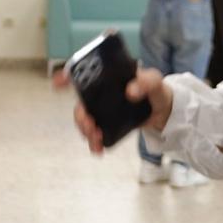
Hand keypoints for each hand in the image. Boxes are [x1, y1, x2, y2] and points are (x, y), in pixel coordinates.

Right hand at [52, 65, 172, 153]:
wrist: (165, 111)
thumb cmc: (156, 89)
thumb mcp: (155, 81)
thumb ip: (146, 82)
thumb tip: (130, 92)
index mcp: (108, 76)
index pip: (84, 72)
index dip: (68, 75)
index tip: (58, 82)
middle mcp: (101, 92)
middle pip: (81, 102)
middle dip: (79, 115)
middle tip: (89, 125)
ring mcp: (103, 109)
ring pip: (85, 120)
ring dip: (85, 130)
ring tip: (96, 139)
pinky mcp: (108, 124)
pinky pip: (95, 133)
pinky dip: (94, 142)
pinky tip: (98, 149)